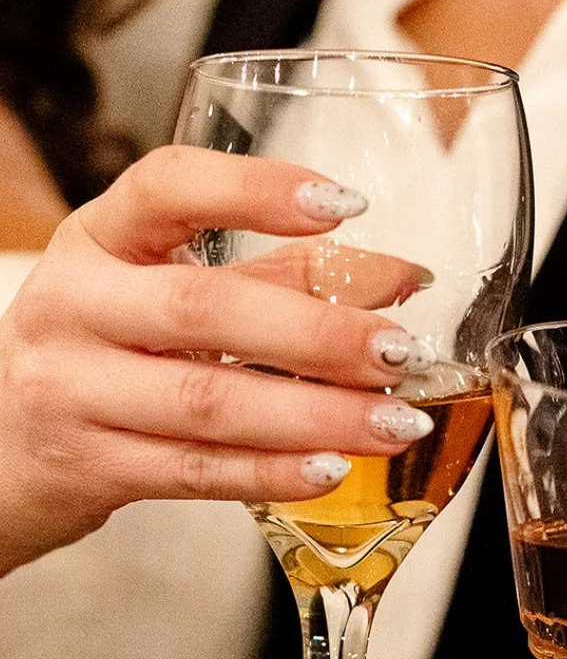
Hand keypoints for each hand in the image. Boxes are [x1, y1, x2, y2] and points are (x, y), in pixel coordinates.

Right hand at [0, 147, 433, 577]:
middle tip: (399, 349)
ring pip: (206, 401)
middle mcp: (74, 305)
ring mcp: (72, 390)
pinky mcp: (88, 467)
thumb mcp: (161, 293)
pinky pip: (194, 470)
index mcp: (98, 238)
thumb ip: (277, 277)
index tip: (343, 202)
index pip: (167, 187)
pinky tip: (332, 468)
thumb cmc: (101, 354)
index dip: (254, 189)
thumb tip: (400, 277)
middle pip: (202, 307)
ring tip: (395, 420)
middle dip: (317, 331)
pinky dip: (271, 471)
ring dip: (314, 414)